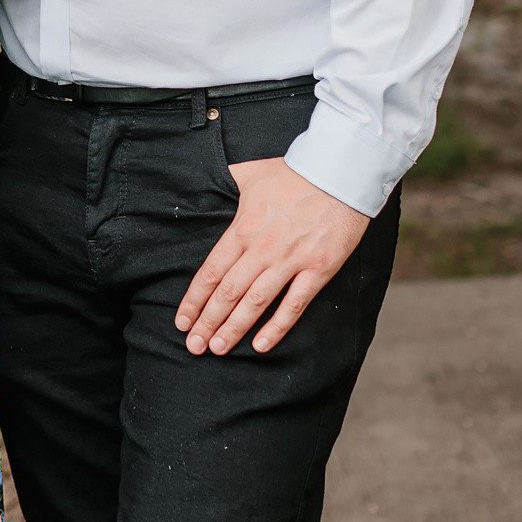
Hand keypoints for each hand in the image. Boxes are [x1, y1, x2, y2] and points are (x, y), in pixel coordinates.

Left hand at [176, 160, 369, 356]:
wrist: (339, 173)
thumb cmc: (294, 173)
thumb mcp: (251, 173)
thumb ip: (226, 180)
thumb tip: (205, 176)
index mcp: (242, 229)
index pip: (211, 272)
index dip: (194, 300)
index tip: (182, 321)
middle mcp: (262, 249)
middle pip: (228, 292)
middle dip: (208, 322)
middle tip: (194, 345)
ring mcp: (291, 261)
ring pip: (255, 302)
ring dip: (234, 328)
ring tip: (218, 349)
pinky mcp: (318, 269)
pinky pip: (294, 304)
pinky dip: (277, 327)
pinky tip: (261, 345)